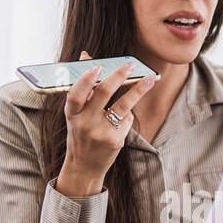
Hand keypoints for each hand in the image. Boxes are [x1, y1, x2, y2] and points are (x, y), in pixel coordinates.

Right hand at [56, 50, 157, 195]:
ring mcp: (100, 132)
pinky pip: (126, 119)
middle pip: (104, 93)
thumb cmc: (81, 134)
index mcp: (72, 114)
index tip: (98, 66)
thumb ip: (83, 88)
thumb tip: (86, 56)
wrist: (84, 166)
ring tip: (150, 78)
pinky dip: (127, 115)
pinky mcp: (115, 140)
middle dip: (119, 75)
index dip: (86, 79)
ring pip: (123, 105)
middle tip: (130, 64)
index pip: (76, 93)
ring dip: (139, 89)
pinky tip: (123, 117)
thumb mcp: (76, 114)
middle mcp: (84, 123)